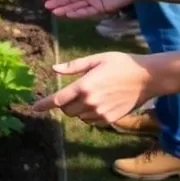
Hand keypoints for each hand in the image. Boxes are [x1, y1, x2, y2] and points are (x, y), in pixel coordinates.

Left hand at [32, 52, 154, 124]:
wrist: (146, 78)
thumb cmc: (120, 63)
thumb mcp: (96, 59)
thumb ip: (74, 66)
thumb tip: (54, 69)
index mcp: (84, 86)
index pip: (58, 99)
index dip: (44, 104)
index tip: (33, 107)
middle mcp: (91, 103)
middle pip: (67, 110)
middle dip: (63, 102)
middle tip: (70, 91)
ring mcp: (101, 114)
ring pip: (79, 116)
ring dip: (76, 108)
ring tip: (87, 94)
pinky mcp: (111, 120)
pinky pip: (91, 121)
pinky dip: (88, 114)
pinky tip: (96, 102)